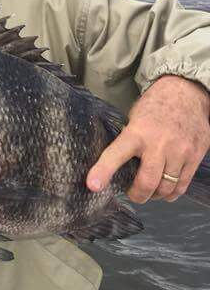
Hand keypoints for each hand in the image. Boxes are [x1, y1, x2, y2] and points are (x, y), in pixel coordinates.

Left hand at [87, 75, 209, 202]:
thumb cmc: (154, 106)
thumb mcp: (134, 118)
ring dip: (155, 195)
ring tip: (149, 191)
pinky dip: (172, 193)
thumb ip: (128, 140)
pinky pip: (182, 185)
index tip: (93, 186)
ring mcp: (180, 152)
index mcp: (136, 132)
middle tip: (131, 194)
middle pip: (147, 182)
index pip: (115, 154)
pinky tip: (165, 190)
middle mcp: (158, 144)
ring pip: (166, 187)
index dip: (103, 171)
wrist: (186, 94)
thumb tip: (117, 164)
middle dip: (137, 194)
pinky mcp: (195, 157)